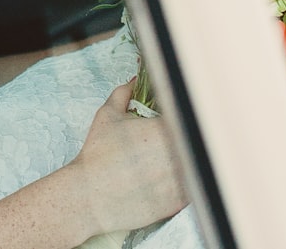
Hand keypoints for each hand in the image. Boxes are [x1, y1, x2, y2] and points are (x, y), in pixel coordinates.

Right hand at [69, 82, 187, 235]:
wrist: (90, 197)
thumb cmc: (97, 157)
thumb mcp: (107, 117)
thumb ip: (123, 94)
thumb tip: (133, 83)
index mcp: (165, 128)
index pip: (184, 116)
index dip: (177, 119)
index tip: (168, 124)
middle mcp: (178, 152)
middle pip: (192, 141)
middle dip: (181, 141)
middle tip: (163, 146)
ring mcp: (182, 178)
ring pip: (195, 165)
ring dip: (185, 162)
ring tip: (161, 164)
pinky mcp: (180, 201)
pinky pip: (191, 188)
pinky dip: (183, 184)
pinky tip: (162, 181)